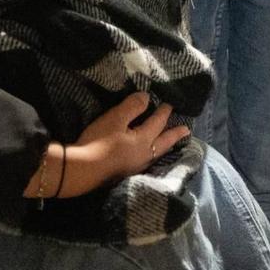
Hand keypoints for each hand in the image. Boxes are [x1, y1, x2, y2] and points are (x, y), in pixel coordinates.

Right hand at [36, 93, 189, 198]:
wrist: (83, 171)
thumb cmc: (99, 142)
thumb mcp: (115, 119)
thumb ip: (132, 107)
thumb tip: (147, 97)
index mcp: (144, 140)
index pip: (158, 122)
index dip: (164, 112)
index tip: (171, 104)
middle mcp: (145, 155)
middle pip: (164, 143)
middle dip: (175, 135)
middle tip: (186, 131)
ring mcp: (136, 166)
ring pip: (156, 154)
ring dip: (165, 146)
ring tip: (170, 143)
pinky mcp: (126, 172)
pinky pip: (147, 161)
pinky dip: (153, 155)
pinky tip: (147, 156)